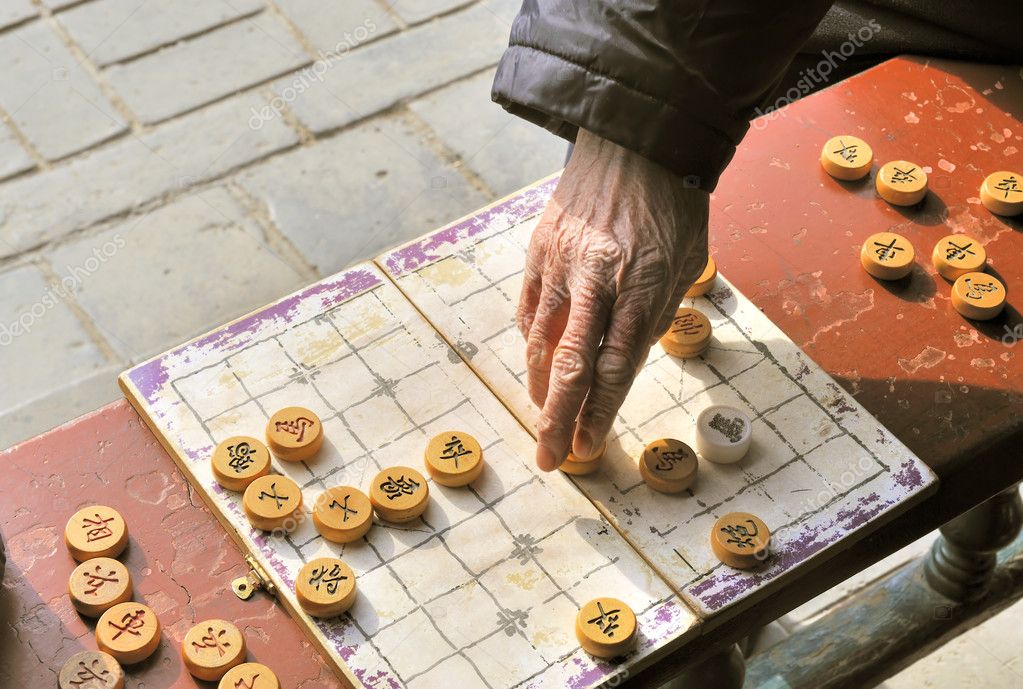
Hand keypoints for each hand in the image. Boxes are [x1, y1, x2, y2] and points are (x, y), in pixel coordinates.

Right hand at [518, 129, 708, 470]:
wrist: (635, 138)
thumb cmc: (672, 204)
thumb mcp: (684, 261)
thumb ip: (655, 314)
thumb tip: (624, 360)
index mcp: (643, 282)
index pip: (617, 365)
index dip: (600, 412)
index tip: (589, 445)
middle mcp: (598, 277)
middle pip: (570, 365)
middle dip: (558, 419)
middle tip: (549, 458)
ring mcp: (562, 262)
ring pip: (541, 341)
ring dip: (539, 388)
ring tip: (542, 419)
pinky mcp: (539, 249)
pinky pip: (529, 308)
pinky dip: (530, 344)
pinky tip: (534, 366)